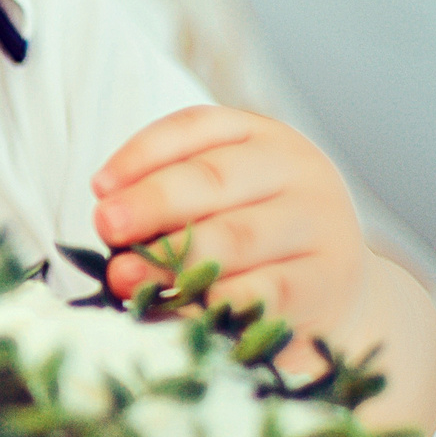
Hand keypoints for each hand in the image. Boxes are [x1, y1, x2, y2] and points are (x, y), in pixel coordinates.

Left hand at [91, 106, 369, 372]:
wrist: (336, 295)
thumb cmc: (251, 245)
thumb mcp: (214, 205)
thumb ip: (166, 202)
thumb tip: (107, 213)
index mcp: (260, 137)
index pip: (194, 128)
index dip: (141, 155)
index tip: (99, 187)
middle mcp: (296, 170)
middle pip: (213, 178)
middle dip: (151, 202)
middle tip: (106, 225)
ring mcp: (319, 223)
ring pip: (237, 235)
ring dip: (172, 258)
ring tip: (124, 276)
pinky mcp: (328, 280)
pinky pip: (265, 290)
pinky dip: (216, 300)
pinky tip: (179, 309)